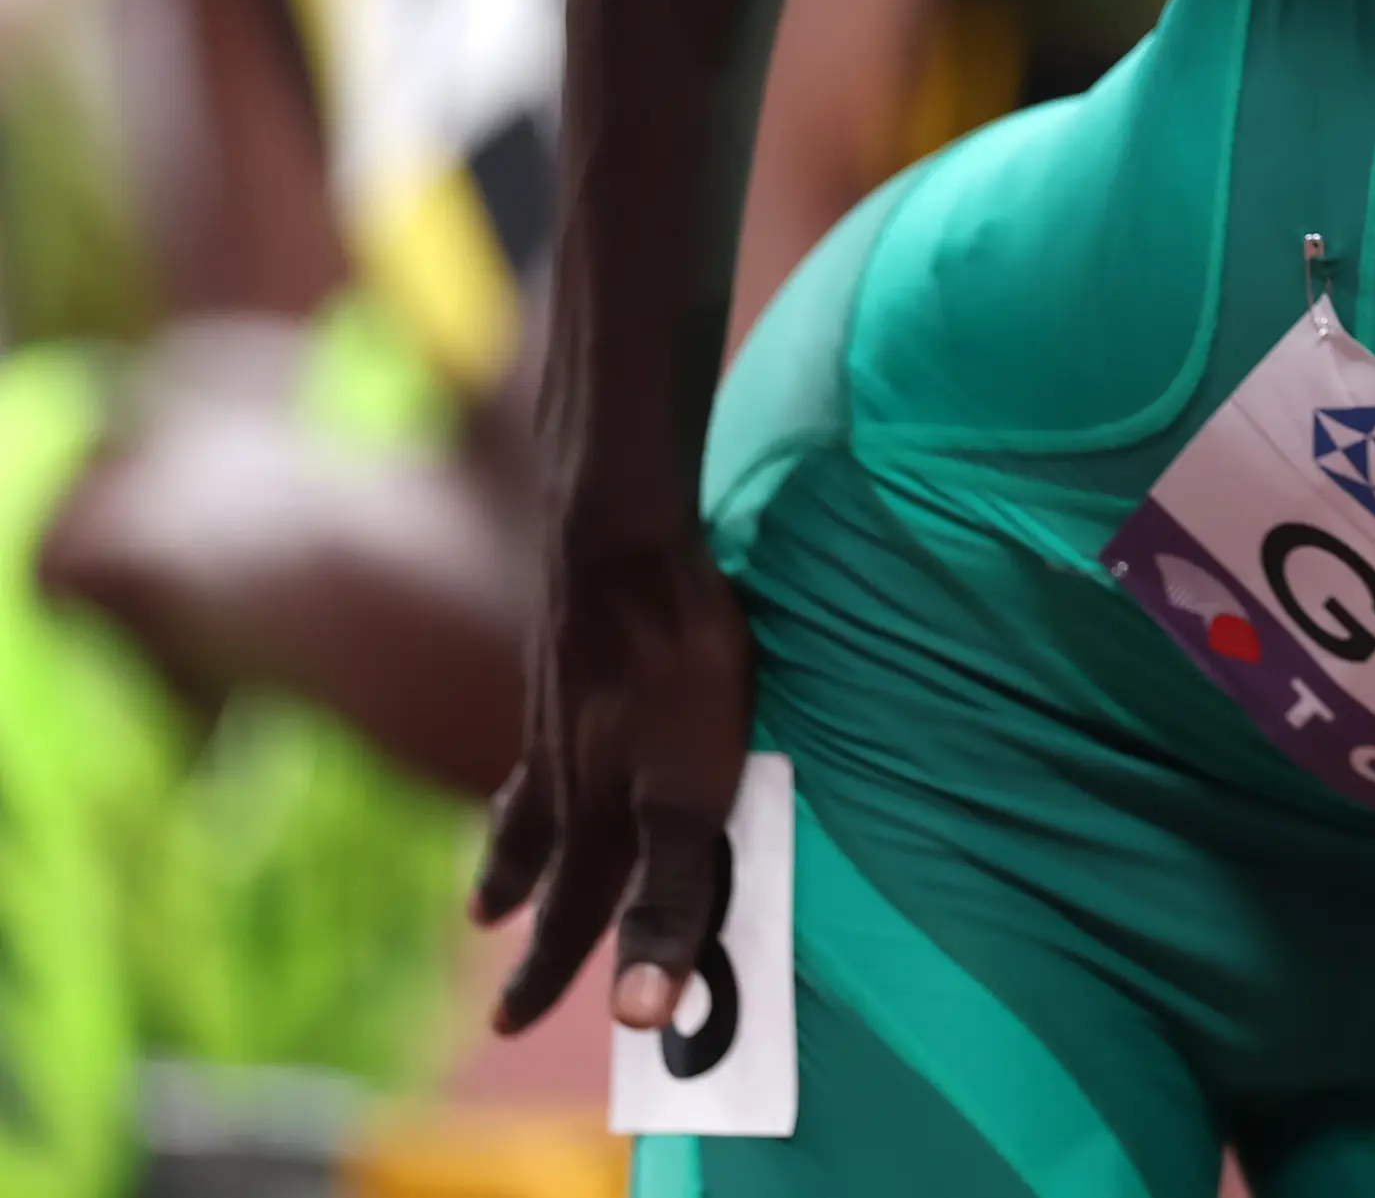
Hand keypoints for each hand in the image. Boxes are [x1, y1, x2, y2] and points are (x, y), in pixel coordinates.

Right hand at [471, 523, 754, 1033]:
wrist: (623, 545)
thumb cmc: (672, 672)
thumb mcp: (690, 798)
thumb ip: (671, 898)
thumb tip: (637, 1013)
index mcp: (598, 817)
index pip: (569, 917)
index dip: (548, 975)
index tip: (508, 1026)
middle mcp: (566, 773)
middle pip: (538, 859)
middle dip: (522, 911)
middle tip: (486, 937)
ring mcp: (563, 711)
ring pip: (531, 799)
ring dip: (512, 850)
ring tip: (492, 884)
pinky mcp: (571, 658)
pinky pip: (545, 738)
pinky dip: (532, 772)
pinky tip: (549, 743)